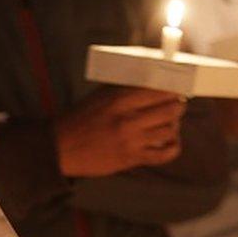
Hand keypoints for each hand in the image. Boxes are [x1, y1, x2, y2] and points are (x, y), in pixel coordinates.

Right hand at [56, 88, 185, 176]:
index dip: (173, 88)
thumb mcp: (99, 96)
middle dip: (177, 106)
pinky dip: (172, 147)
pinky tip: (168, 142)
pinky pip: (164, 155)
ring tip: (168, 123)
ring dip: (173, 125)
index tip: (175, 88)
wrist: (60, 148)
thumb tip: (150, 77)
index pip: (161, 89)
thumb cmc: (79, 119)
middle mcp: (129, 119)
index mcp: (120, 99)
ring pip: (170, 130)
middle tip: (174, 105)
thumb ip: (124, 87)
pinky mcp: (131, 159)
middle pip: (172, 109)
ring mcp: (131, 141)